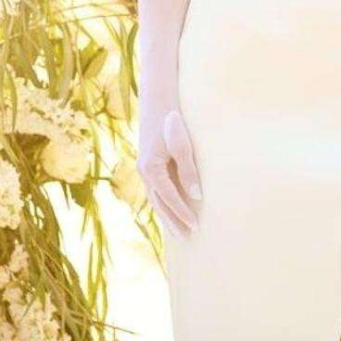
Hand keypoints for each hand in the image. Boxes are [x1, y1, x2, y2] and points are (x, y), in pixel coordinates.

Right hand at [138, 107, 201, 238]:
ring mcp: (144, 170)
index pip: (169, 197)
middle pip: (160, 204)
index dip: (182, 212)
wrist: (157, 102)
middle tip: (188, 237)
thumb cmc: (172, 122)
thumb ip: (188, 171)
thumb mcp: (182, 145)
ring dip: (168, 215)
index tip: (196, 226)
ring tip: (181, 232)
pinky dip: (164, 203)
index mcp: (150, 169)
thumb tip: (197, 197)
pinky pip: (156, 191)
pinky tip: (171, 210)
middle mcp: (144, 173)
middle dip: (173, 222)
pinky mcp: (149, 166)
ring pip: (156, 199)